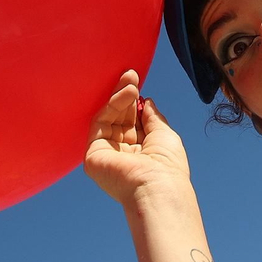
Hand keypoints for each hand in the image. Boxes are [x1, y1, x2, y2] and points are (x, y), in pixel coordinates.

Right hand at [84, 70, 192, 206]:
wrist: (157, 186)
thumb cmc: (168, 166)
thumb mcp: (164, 134)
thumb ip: (151, 117)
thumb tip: (145, 100)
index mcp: (139, 154)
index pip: (132, 124)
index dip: (133, 103)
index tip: (137, 83)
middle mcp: (120, 155)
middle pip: (118, 119)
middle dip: (125, 96)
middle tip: (131, 75)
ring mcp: (105, 155)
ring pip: (107, 118)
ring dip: (119, 97)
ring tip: (131, 82)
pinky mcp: (93, 155)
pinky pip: (99, 123)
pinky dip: (111, 105)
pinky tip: (127, 93)